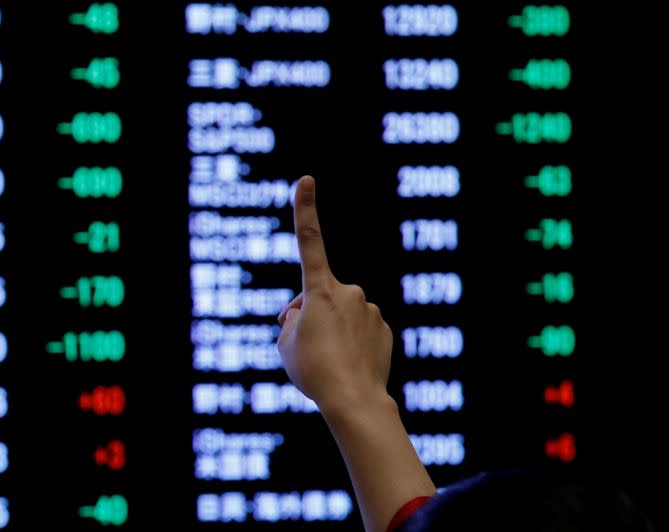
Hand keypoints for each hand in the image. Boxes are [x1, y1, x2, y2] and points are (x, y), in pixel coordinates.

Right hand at [277, 176, 393, 414]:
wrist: (353, 400)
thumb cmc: (312, 371)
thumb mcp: (284, 344)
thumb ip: (292, 321)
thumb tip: (306, 314)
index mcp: (319, 290)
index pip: (309, 242)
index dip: (305, 209)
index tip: (307, 180)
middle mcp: (349, 291)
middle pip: (320, 296)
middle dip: (310, 314)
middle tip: (308, 347)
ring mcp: (370, 309)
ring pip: (341, 315)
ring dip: (332, 330)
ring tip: (329, 360)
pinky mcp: (384, 327)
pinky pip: (361, 329)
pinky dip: (352, 342)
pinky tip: (348, 363)